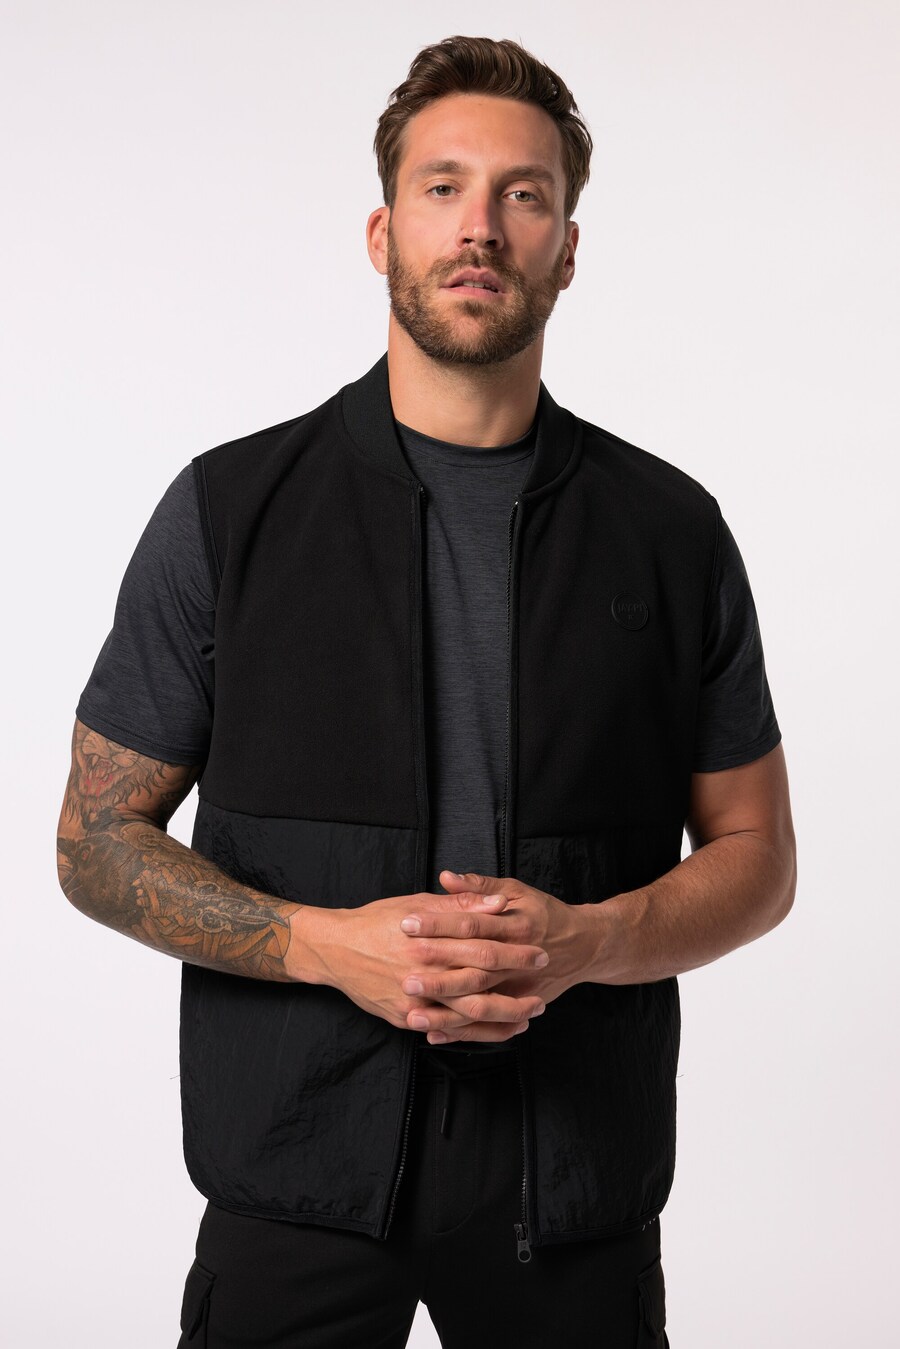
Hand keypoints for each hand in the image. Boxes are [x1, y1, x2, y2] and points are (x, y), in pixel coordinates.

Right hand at [301, 888, 549, 1042]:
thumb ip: (461, 905)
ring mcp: (413, 1000)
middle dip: (515, 988)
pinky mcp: (404, 1018)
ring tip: (528, 1017)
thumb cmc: (377, 920)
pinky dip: (472, 1033)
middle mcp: (423, 973)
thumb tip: (500, 903)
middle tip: (541, 990)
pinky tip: (494, 1032)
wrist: (334, 948)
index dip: (514, 952)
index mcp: (430, 941)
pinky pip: (445, 1030)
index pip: (483, 948)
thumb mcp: (417, 903)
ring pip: (466, 1015)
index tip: (538, 952)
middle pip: (480, 984)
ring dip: (501, 1018)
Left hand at [399, 870, 594, 1044]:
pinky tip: (433, 1033)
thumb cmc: (545, 914)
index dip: (439, 924)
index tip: (407, 923)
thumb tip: (445, 877)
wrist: (586, 946)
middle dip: (439, 973)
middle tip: (405, 973)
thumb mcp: (517, 891)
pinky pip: (489, 1025)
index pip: (471, 924)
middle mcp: (517, 959)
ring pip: (480, 1003)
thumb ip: (480, 887)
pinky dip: (461, 1032)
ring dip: (445, 1011)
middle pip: (473, 967)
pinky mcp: (520, 1006)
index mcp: (514, 925)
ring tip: (411, 1011)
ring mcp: (520, 988)